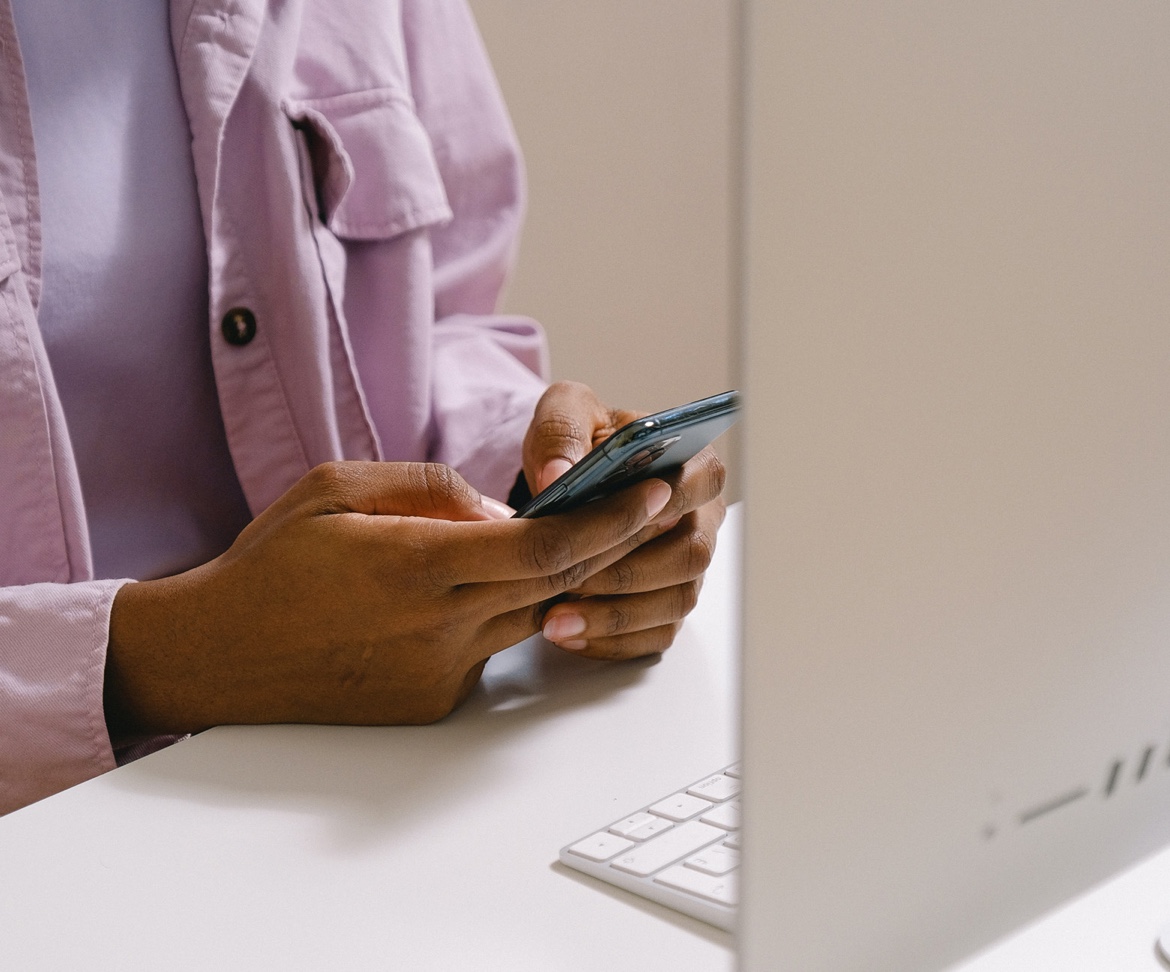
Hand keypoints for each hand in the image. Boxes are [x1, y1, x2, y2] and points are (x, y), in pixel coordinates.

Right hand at [104, 461, 673, 735]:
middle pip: (556, 585)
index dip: (608, 521)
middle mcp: (438, 627)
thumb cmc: (272, 563)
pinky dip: (501, 614)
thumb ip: (431, 488)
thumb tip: (501, 510)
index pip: (544, 546)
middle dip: (608, 545)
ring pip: (529, 617)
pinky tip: (477, 591)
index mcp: (416, 565)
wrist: (220, 654)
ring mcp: (439, 673)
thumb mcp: (340, 489)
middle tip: (644, 509)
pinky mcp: (432, 702)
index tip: (651, 494)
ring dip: (558, 580)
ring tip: (573, 539)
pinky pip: (491, 649)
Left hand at [522, 381, 727, 659]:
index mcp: (690, 465)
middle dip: (628, 572)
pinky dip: (612, 641)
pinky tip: (568, 634)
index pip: (703, 484)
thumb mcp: (565, 414)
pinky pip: (654, 636)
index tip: (627, 518)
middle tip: (571, 580)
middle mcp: (699, 519)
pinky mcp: (664, 605)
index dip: (671, 504)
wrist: (566, 482)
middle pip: (691, 555)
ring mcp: (685, 567)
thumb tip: (559, 473)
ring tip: (556, 619)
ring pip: (673, 602)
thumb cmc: (578, 445)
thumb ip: (563, 431)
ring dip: (615, 615)